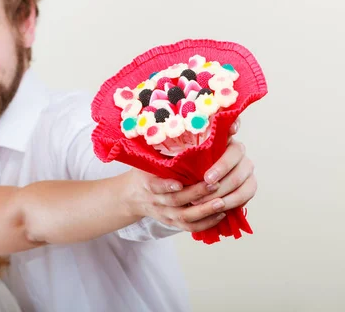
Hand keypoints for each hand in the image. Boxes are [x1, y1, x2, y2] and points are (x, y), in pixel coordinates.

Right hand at [127, 118, 256, 231]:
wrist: (133, 196)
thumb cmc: (145, 172)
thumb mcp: (148, 159)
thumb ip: (163, 149)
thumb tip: (185, 128)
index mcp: (147, 183)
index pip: (156, 186)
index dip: (167, 185)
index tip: (179, 182)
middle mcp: (156, 201)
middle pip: (176, 201)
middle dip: (196, 194)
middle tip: (215, 185)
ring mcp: (165, 214)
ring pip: (186, 217)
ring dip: (205, 211)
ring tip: (223, 202)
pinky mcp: (173, 223)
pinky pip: (190, 227)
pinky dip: (206, 223)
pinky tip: (221, 214)